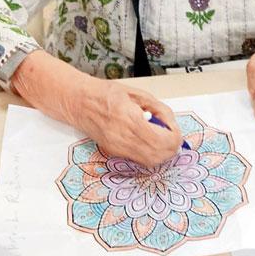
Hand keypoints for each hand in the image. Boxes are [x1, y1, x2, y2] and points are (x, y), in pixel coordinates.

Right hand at [68, 79, 183, 167]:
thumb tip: (171, 124)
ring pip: (150, 161)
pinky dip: (151, 154)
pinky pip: (139, 160)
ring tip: (163, 138)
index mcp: (129, 119)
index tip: (175, 129)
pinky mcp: (114, 153)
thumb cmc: (105, 94)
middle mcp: (122, 138)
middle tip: (173, 135)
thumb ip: (159, 109)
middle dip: (171, 147)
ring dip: (162, 153)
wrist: (79, 102)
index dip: (175, 137)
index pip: (162, 140)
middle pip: (158, 155)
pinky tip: (150, 141)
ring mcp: (117, 148)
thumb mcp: (138, 94)